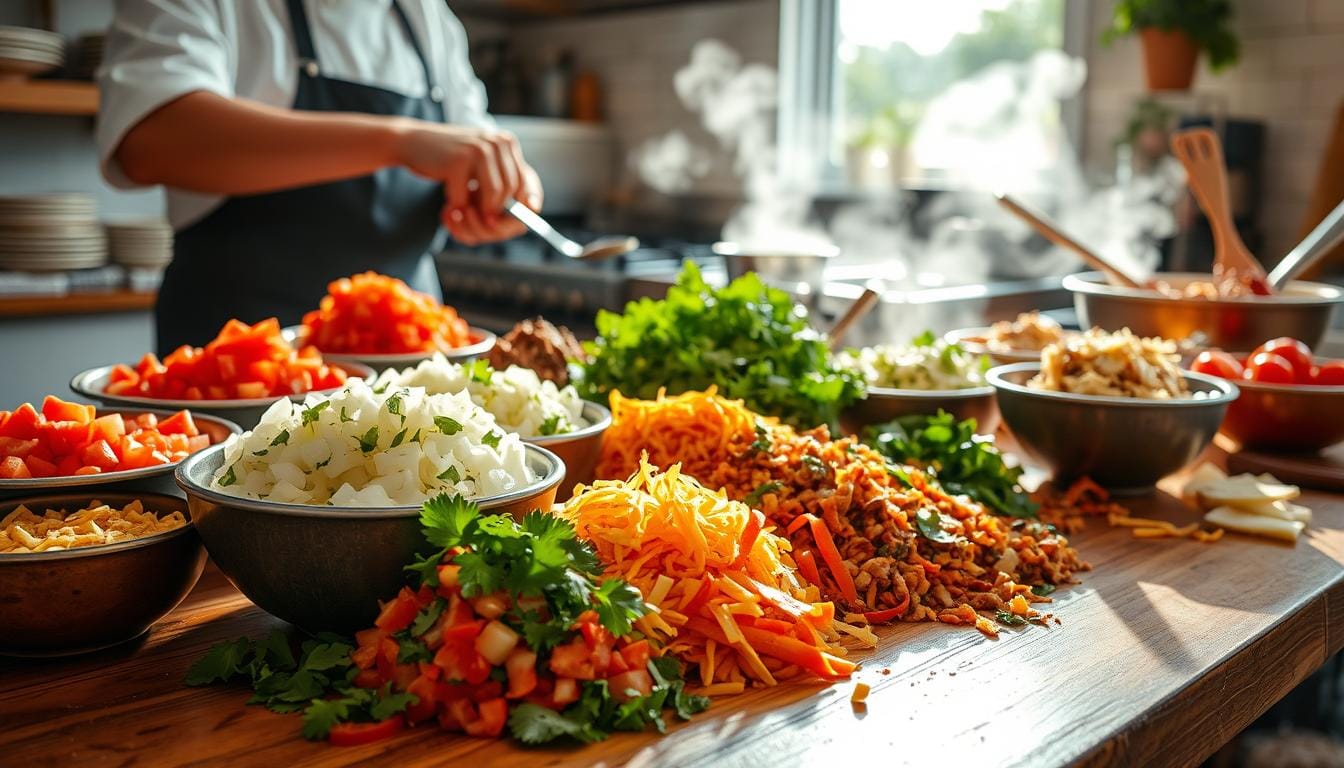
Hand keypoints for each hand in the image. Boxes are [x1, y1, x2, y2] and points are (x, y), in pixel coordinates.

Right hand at [393, 122, 543, 244]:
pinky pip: (464, 199)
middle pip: (511, 192)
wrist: (411, 142)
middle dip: (496, 213)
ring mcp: (479, 149)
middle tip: (480, 223)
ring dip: (477, 213)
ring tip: (462, 215)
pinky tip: (447, 208)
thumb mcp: (481, 167)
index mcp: (506, 143)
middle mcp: (497, 143)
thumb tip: (532, 209)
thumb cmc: (449, 161)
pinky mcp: (458, 161)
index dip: (520, 207)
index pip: (525, 182)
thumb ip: (503, 182)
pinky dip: (456, 208)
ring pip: (493, 197)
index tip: (509, 223)